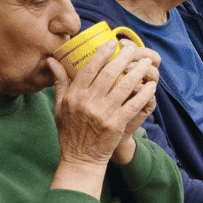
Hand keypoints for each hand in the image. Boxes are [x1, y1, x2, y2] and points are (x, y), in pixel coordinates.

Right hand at [48, 42, 157, 167]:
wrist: (80, 158)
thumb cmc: (70, 131)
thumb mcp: (60, 106)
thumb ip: (59, 82)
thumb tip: (51, 60)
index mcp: (75, 95)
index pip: (90, 68)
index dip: (103, 53)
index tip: (112, 43)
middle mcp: (88, 102)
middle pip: (109, 73)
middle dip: (123, 58)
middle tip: (133, 50)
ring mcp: (103, 113)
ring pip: (124, 86)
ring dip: (138, 72)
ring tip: (146, 63)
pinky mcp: (116, 124)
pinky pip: (133, 104)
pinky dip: (144, 93)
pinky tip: (150, 86)